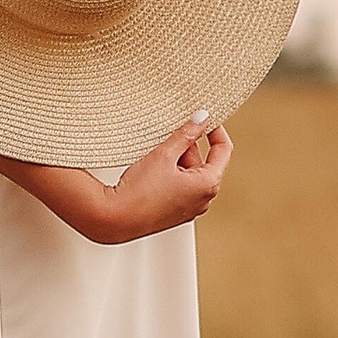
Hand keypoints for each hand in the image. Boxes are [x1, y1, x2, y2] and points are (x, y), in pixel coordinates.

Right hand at [108, 112, 231, 237]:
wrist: (114, 219)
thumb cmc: (139, 191)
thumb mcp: (165, 154)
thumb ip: (186, 134)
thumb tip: (201, 119)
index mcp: (208, 185)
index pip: (223, 150)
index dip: (215, 130)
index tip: (203, 118)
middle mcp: (204, 200)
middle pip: (204, 162)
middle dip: (188, 147)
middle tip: (167, 137)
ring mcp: (190, 209)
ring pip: (190, 174)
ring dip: (177, 160)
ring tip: (155, 157)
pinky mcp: (175, 214)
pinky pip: (180, 187)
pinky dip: (171, 175)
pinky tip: (152, 171)